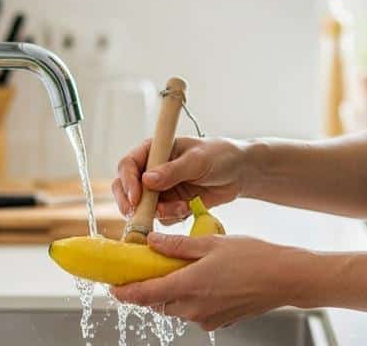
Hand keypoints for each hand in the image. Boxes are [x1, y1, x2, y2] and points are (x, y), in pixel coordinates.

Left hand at [110, 233, 315, 330]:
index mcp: (189, 286)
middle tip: (144, 270)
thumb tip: (151, 242)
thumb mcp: (211, 242)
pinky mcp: (219, 321)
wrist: (285, 278)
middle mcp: (194, 308)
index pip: (144, 295)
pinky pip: (194, 311)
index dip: (124, 292)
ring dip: (169, 293)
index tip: (112, 286)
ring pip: (175, 308)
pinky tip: (199, 279)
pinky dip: (189, 298)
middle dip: (147, 289)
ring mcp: (207, 318)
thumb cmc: (253, 256)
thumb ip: (177, 245)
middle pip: (158, 303)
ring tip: (174, 271)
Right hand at [112, 136, 249, 222]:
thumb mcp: (197, 160)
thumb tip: (147, 180)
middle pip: (126, 188)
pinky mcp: (171, 204)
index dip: (127, 182)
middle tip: (140, 216)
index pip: (128, 164)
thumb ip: (173, 171)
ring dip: (159, 211)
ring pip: (143, 206)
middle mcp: (152, 169)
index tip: (135, 198)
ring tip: (182, 207)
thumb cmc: (220, 156)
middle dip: (131, 204)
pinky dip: (172, 216)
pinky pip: (161, 216)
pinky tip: (189, 208)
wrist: (240, 173)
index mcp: (154, 150)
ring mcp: (160, 188)